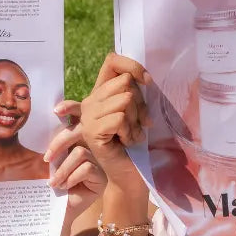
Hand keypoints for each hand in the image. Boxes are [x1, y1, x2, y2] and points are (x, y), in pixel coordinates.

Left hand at [44, 99, 104, 215]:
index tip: (56, 111)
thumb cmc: (52, 185)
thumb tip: (47, 122)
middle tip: (46, 159)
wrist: (59, 210)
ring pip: (80, 152)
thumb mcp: (50, 162)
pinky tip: (66, 187)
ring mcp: (100, 162)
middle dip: (59, 143)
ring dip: (63, 169)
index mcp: (79, 139)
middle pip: (79, 132)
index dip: (70, 108)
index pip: (78, 117)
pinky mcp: (102, 176)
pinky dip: (72, 177)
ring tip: (54, 183)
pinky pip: (86, 167)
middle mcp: (92, 147)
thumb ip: (53, 144)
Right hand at [79, 53, 150, 183]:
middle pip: (125, 83)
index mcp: (100, 93)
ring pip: (124, 100)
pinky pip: (120, 118)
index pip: (112, 61)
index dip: (133, 66)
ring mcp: (88, 117)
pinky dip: (130, 131)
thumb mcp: (136, 111)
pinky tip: (126, 142)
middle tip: (139, 123)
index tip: (147, 82)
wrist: (128, 174)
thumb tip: (143, 79)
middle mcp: (90, 102)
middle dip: (139, 104)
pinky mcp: (92, 132)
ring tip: (131, 135)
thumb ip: (133, 91)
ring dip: (135, 120)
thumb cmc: (135, 143)